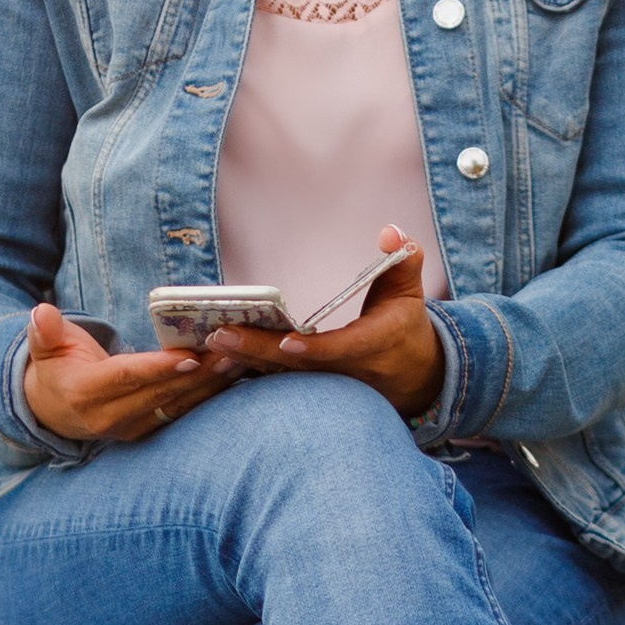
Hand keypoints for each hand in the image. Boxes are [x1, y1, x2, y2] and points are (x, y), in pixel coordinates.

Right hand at [21, 303, 236, 445]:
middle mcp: (108, 417)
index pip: (126, 378)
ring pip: (176, 407)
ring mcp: (129, 429)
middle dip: (197, 374)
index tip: (188, 355)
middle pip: (159, 394)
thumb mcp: (45, 348)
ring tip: (239, 361)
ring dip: (209, 386)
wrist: (51, 411)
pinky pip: (180, 414)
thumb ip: (45, 332)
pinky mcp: (145, 432)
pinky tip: (231, 377)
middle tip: (230, 350)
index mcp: (84, 393)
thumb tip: (40, 312)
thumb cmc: (55, 368)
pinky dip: (206, 397)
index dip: (157, 368)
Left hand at [208, 229, 445, 421]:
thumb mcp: (407, 287)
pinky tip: (217, 358)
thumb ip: (403, 257)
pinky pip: (278, 384)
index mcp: (375, 344)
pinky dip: (250, 371)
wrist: (414, 376)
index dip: (315, 349)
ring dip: (246, 363)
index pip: (341, 350)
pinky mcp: (312, 392)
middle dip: (259, 352)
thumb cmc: (404, 323)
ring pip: (283, 380)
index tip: (286, 341)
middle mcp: (348, 371)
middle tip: (220, 334)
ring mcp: (328, 387)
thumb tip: (391, 232)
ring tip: (210, 343)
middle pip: (299, 368)